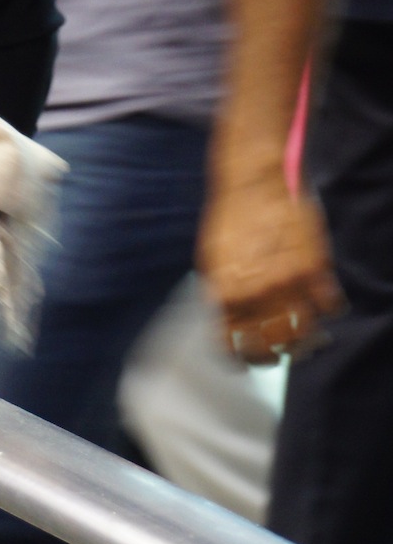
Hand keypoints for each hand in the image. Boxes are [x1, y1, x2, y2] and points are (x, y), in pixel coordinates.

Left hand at [197, 173, 341, 362]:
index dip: (243, 361)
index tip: (250, 364)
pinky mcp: (316, 267)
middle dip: (278, 354)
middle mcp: (256, 293)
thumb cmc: (230, 220)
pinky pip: (331, 306)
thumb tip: (228, 326)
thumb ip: (220, 295)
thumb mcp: (212, 260)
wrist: (253, 179)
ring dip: (308, 340)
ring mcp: (288, 282)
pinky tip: (327, 305)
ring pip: (305, 332)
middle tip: (285, 352)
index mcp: (225, 295)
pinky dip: (331, 310)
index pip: (232, 348)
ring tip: (310, 338)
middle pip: (273, 346)